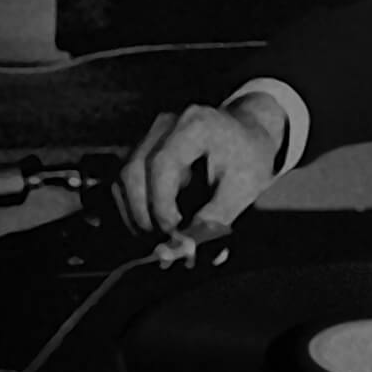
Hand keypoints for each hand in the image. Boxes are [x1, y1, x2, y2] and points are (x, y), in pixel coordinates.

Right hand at [118, 94, 285, 242]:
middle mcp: (166, 124)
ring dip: (135, 213)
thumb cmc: (248, 159)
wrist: (247, 136)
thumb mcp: (243, 189)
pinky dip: (134, 207)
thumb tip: (185, 248)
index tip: (172, 232)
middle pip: (133, 170)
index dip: (161, 203)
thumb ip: (214, 218)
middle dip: (143, 213)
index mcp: (196, 126)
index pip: (162, 164)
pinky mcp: (143, 148)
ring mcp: (150, 134)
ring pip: (122, 178)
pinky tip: (152, 225)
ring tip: (157, 237)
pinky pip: (125, 181)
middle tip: (162, 241)